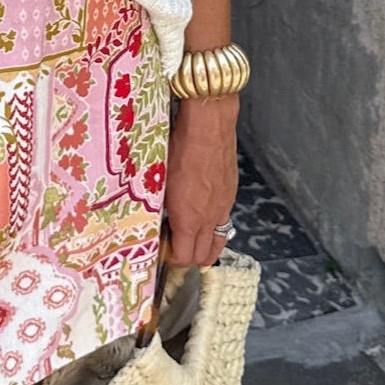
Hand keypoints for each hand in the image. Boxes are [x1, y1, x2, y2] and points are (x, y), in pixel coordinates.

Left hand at [163, 96, 239, 267]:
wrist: (209, 124)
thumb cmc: (179, 147)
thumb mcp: (159, 178)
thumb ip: (160, 204)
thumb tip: (153, 218)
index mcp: (189, 217)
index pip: (184, 257)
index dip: (172, 260)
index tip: (161, 252)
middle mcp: (209, 217)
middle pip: (204, 256)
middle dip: (189, 259)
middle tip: (173, 249)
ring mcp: (224, 206)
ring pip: (219, 241)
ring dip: (205, 248)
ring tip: (190, 241)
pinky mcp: (230, 193)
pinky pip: (224, 220)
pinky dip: (213, 226)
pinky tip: (201, 214)